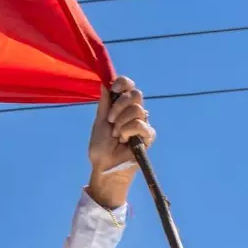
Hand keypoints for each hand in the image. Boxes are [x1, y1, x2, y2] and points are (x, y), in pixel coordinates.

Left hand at [85, 76, 153, 209]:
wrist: (105, 165)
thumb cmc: (100, 146)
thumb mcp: (100, 122)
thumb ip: (104, 104)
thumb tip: (104, 83)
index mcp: (121, 106)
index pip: (129, 86)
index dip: (123, 83)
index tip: (113, 89)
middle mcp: (134, 112)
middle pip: (136, 94)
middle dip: (120, 105)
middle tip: (110, 119)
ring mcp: (142, 123)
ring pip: (138, 110)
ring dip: (121, 122)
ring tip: (116, 135)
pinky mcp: (148, 136)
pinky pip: (141, 125)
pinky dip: (128, 131)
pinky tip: (124, 140)